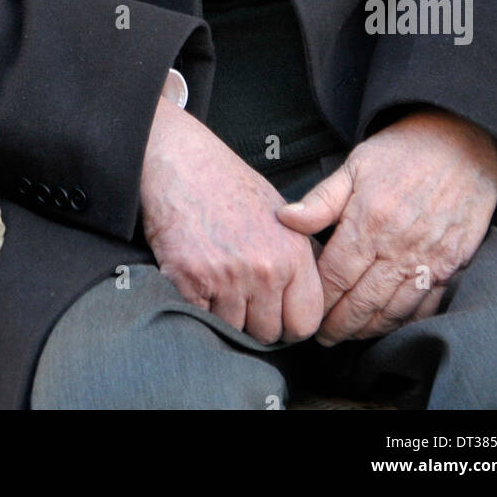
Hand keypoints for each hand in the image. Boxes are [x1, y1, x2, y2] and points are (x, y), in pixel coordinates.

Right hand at [140, 95, 323, 343]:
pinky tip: (197, 280)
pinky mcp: (190, 281)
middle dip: (255, 321)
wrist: (181, 163)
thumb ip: (301, 256)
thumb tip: (315, 295)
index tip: (276, 314)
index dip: (289, 323)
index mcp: (292, 253)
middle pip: (268, 333)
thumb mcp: (282, 214)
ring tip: (217, 280)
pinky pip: (202, 320)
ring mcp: (228, 277)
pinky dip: (198, 307)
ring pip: (234, 330)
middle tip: (240, 294)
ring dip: (225, 314)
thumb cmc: (230, 186)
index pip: (305, 322)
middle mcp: (265, 269)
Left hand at [276, 109, 496, 344]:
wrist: (461, 141)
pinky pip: (426, 305)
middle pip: (362, 302)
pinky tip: (388, 324)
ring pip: (393, 310)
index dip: (319, 300)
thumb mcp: (354, 165)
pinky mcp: (452, 264)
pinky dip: (405, 321)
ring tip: (350, 335)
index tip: (305, 311)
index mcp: (368, 221)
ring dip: (368, 329)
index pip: (335, 276)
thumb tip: (284, 219)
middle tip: (323, 337)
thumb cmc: (402, 151)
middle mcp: (398, 246)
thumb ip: (320, 200)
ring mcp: (428, 258)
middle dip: (339, 325)